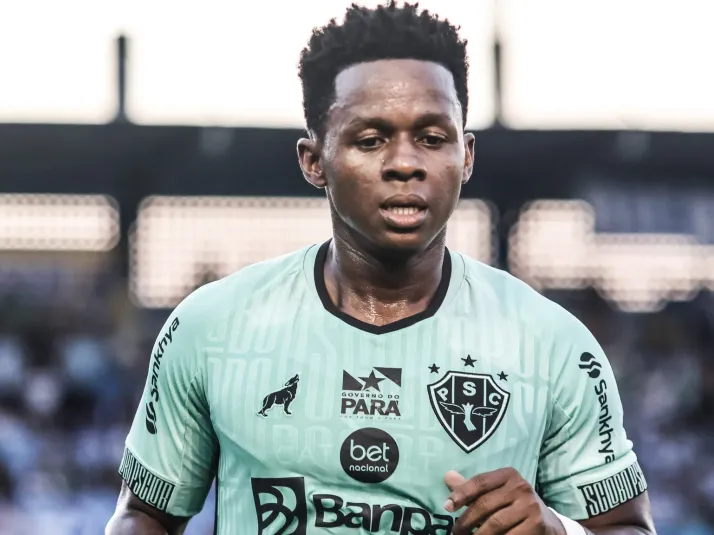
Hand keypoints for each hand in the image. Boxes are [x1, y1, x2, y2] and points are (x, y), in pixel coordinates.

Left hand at [444, 468, 565, 534]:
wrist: (547, 523)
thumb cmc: (513, 505)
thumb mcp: (496, 492)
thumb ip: (472, 488)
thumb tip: (448, 476)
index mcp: (508, 474)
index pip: (480, 481)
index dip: (461, 493)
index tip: (447, 507)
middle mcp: (521, 487)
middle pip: (484, 504)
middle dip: (465, 520)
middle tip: (455, 532)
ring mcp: (530, 506)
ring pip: (495, 524)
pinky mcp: (536, 524)